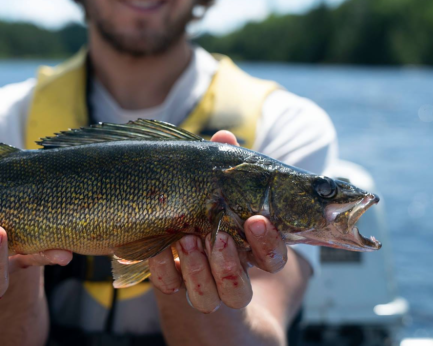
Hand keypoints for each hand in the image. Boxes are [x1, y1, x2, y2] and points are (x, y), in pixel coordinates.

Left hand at [148, 130, 287, 313]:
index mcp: (251, 251)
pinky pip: (169, 287)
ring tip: (188, 239)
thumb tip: (224, 136)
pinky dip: (163, 268)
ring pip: (207, 297)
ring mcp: (200, 284)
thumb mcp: (216, 181)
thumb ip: (224, 162)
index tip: (256, 219)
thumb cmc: (205, 199)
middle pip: (240, 289)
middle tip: (219, 235)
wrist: (166, 226)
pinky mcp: (171, 284)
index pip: (273, 259)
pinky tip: (159, 246)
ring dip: (198, 270)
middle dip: (229, 263)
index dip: (268, 243)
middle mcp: (229, 275)